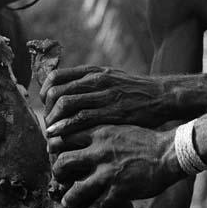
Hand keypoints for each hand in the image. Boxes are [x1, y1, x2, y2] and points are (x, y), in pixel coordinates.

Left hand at [40, 66, 166, 137]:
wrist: (161, 95)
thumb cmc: (133, 90)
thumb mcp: (109, 78)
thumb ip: (89, 83)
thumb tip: (66, 93)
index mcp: (93, 72)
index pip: (56, 77)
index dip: (45, 92)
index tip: (46, 106)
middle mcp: (95, 80)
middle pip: (56, 91)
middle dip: (47, 110)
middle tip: (47, 124)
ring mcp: (103, 95)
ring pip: (66, 104)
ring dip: (54, 121)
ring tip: (52, 133)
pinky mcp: (112, 111)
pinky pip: (81, 118)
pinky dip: (67, 127)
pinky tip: (61, 136)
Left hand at [48, 125, 182, 207]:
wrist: (168, 152)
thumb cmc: (143, 140)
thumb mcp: (117, 127)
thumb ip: (98, 132)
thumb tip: (80, 137)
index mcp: (98, 134)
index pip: (65, 138)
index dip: (55, 148)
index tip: (53, 154)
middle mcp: (99, 152)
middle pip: (63, 163)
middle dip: (58, 173)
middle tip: (59, 179)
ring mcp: (109, 172)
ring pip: (77, 188)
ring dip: (70, 198)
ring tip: (68, 202)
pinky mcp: (120, 189)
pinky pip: (99, 205)